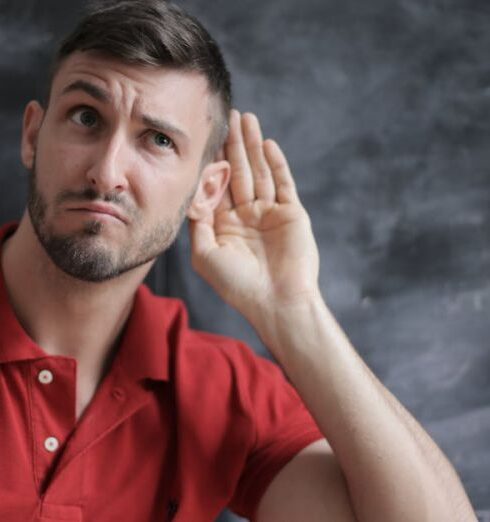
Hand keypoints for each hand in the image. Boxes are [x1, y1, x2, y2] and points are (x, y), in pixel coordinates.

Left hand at [189, 110, 319, 326]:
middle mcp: (246, 215)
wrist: (276, 302)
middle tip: (229, 115)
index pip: (217, 185)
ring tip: (247, 119)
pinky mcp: (292, 214)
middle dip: (233, 145)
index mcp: (224, 224)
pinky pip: (284, 184)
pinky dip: (277, 164)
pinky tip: (267, 144)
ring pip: (261, 172)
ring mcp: (270, 213)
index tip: (205, 136)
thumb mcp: (205, 255)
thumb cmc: (237, 284)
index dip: (212, 161)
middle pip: (239, 172)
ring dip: (253, 146)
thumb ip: (197, 223)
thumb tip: (190, 194)